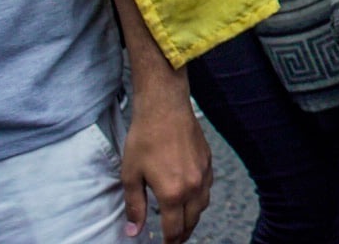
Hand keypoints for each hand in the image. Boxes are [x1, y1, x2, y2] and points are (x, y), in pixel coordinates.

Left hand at [120, 88, 211, 242]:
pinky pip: (207, 188)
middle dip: (183, 234)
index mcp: (172, 194)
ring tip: (183, 221)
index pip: (174, 229)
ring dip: (193, 217)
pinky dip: (200, 198)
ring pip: (203, 205)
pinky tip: (190, 195)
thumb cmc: (144, 139)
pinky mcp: (208, 161)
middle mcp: (192, 187)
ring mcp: (203, 174)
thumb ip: (134, 206)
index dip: (168, 242)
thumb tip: (134, 230)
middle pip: (192, 221)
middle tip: (174, 240)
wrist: (165, 108)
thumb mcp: (131, 175)